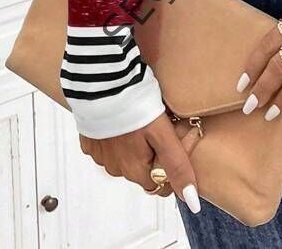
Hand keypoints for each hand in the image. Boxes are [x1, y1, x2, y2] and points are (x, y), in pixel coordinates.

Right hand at [79, 112, 200, 212]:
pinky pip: (110, 145)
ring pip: (127, 157)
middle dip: (156, 152)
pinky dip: (119, 136)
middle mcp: (115, 168)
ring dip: (138, 144)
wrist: (103, 82)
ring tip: (143, 118)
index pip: (162, 183)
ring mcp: (100, 155)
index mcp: (134, 170)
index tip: (180, 139)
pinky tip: (125, 118)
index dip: (174, 164)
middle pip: (144, 169)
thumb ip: (177, 166)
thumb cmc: (134, 105)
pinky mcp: (90, 140)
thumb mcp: (163, 135)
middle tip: (164, 125)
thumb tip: (191, 200)